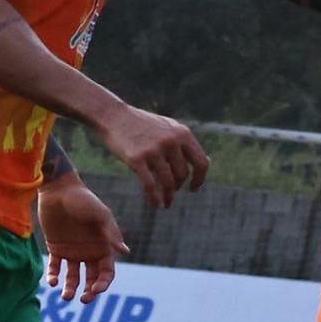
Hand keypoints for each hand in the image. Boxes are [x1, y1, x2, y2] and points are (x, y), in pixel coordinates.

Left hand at [38, 178, 127, 302]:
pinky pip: (55, 267)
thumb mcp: (100, 215)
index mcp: (103, 247)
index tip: (96, 289)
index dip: (104, 283)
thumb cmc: (83, 200)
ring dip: (70, 288)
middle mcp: (89, 252)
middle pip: (92, 279)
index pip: (107, 272)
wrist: (58, 189)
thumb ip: (111, 233)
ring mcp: (72, 251)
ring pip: (73, 277)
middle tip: (83, 299)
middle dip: (89, 291)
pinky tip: (52, 282)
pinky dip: (53, 276)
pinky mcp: (56, 248)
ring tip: (64, 296)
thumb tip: (126, 252)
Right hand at [93, 102, 209, 208]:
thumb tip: (207, 162)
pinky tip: (156, 205)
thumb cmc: (142, 124)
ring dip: (168, 196)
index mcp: (182, 133)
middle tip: (171, 192)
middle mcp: (171, 141)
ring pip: (168, 183)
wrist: (113, 115)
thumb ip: (185, 144)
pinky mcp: (137, 159)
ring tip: (166, 203)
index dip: (200, 179)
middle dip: (178, 186)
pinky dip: (155, 199)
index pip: (201, 163)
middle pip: (182, 175)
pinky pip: (150, 186)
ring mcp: (154, 150)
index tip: (193, 188)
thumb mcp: (168, 128)